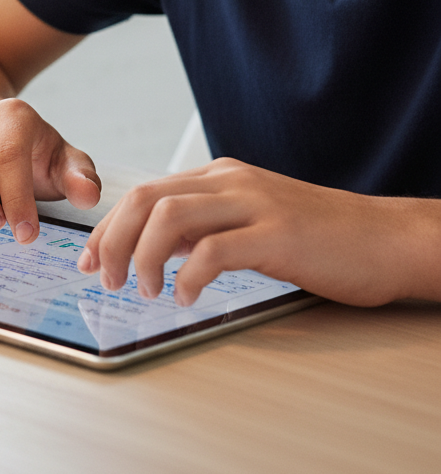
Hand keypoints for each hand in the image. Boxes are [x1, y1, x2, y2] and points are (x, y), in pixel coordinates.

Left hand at [78, 157, 432, 306]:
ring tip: (143, 290)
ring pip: (169, 216)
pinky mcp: (276, 233)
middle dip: (112, 239)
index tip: (88, 258)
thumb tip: (158, 249)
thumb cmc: (319, 236)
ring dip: (143, 256)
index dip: (108, 226)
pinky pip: (213, 250)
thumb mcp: (250, 221)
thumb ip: (205, 227)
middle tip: (103, 277)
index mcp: (219, 177)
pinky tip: (186, 297)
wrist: (386, 237)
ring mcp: (253, 203)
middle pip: (146, 199)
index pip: (144, 193)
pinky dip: (188, 276)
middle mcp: (229, 182)